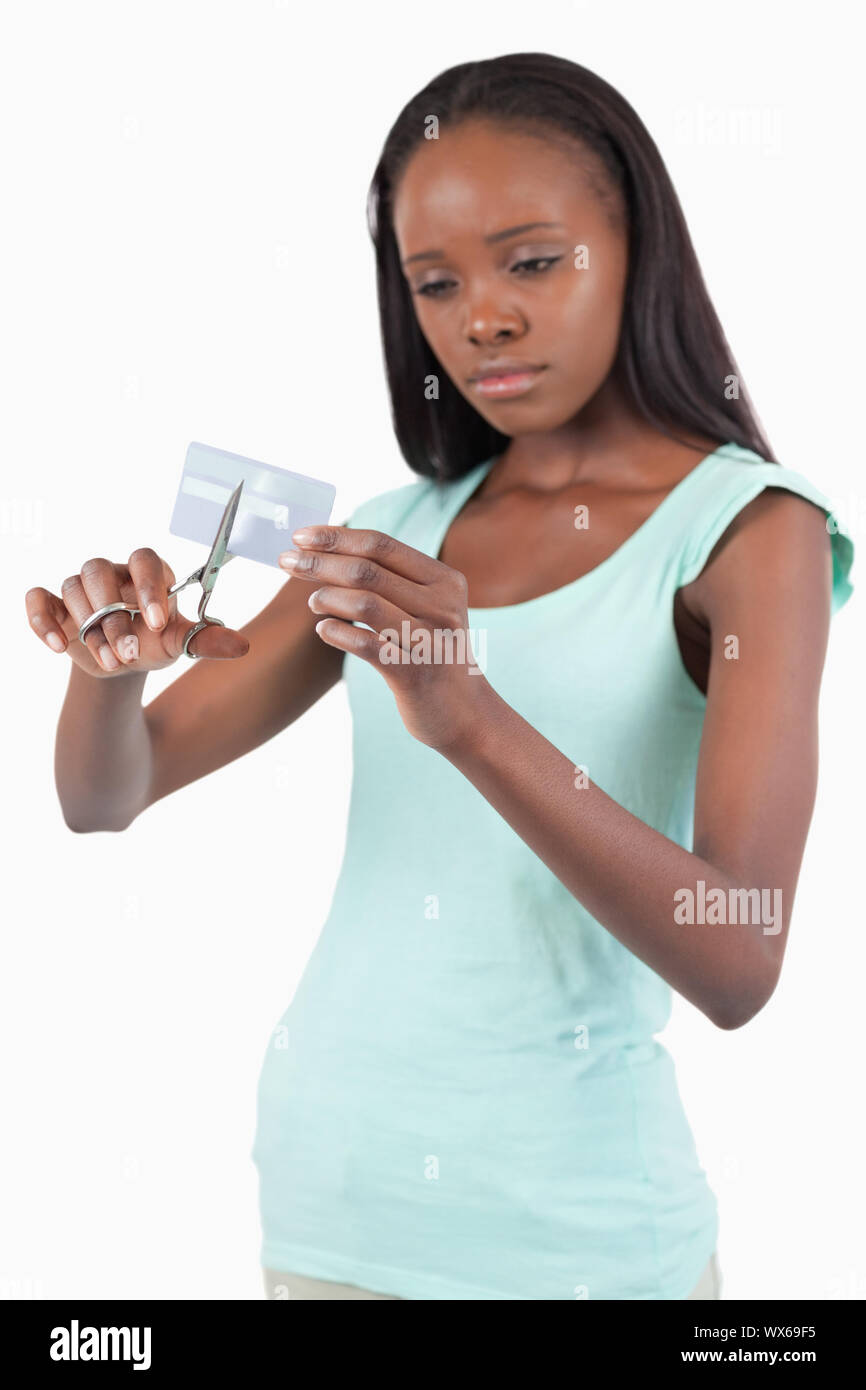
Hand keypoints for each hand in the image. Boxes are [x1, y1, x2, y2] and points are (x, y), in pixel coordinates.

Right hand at [25, 549, 249, 675]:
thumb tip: (242, 645)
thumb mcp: (178, 644)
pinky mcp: (54, 605)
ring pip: (72, 587)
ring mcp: (80, 587)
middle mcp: (111, 573)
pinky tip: (59, 646)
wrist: (120, 664)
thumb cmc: (152, 643)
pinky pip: (38, 597)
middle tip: (129, 654)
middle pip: (100, 573)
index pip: (144, 559)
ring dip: (89, 628)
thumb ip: (207, 641)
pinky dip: (42, 619)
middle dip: (113, 617)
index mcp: (147, 573)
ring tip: (110, 661)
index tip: (157, 622)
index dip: (148, 586)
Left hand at [279, 526, 491, 752]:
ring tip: (313, 602)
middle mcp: (442, 606)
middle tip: (286, 562)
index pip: (382, 545)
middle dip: (319, 563)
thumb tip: (329, 552)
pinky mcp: (413, 674)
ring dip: (327, 597)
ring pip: (365, 604)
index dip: (337, 537)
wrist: (466, 713)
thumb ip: (393, 581)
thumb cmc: (434, 654)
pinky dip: (337, 633)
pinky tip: (324, 630)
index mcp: (445, 581)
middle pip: (367, 571)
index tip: (301, 536)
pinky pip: (365, 645)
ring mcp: (428, 640)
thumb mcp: (429, 609)